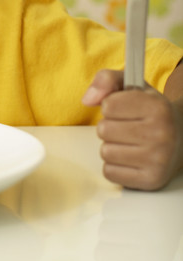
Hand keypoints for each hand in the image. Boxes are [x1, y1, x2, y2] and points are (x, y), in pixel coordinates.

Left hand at [82, 69, 182, 190]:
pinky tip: (131, 158)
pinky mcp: (151, 180)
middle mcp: (161, 134)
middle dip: (110, 127)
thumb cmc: (150, 112)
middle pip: (104, 130)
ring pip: (105, 152)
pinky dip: (115, 166)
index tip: (126, 109)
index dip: (112, 106)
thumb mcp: (132, 87)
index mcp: (158, 107)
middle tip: (128, 127)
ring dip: (112, 147)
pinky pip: (109, 172)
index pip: (109, 105)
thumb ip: (106, 80)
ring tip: (130, 142)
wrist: (181, 138)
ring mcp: (158, 160)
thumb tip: (87, 99)